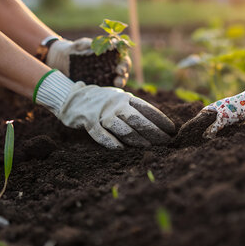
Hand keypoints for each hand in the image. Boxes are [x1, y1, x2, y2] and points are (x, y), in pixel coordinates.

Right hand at [35, 70, 175, 148]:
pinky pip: (101, 134)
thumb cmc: (102, 102)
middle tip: (165, 142)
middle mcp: (116, 103)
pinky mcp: (88, 121)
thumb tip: (157, 123)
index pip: (147, 108)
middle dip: (153, 131)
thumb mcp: (120, 99)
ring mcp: (102, 112)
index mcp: (126, 98)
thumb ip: (134, 108)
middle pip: (138, 119)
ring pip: (122, 127)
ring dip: (136, 138)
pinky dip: (111, 142)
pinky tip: (121, 149)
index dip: (160, 119)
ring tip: (148, 147)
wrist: (72, 97)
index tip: (172, 130)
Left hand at [46, 38, 131, 87]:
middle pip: (124, 70)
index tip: (120, 67)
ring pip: (118, 80)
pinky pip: (106, 88)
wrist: (62, 60)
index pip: (123, 59)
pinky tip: (108, 91)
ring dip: (120, 82)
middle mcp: (111, 66)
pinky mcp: (98, 84)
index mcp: (111, 55)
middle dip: (124, 73)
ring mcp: (106, 76)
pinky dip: (109, 90)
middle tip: (119, 74)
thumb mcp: (82, 44)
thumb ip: (92, 44)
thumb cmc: (75, 49)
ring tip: (117, 83)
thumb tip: (107, 46)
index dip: (124, 63)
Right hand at [186, 85, 244, 138]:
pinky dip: (223, 130)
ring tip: (211, 139)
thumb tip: (205, 136)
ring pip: (217, 123)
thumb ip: (213, 128)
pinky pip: (225, 125)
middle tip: (202, 137)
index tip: (194, 130)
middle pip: (209, 119)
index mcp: (213, 107)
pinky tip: (222, 136)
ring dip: (215, 130)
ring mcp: (225, 113)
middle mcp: (218, 109)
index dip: (197, 122)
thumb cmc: (234, 109)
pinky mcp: (232, 117)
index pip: (202, 114)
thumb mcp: (222, 119)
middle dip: (206, 127)